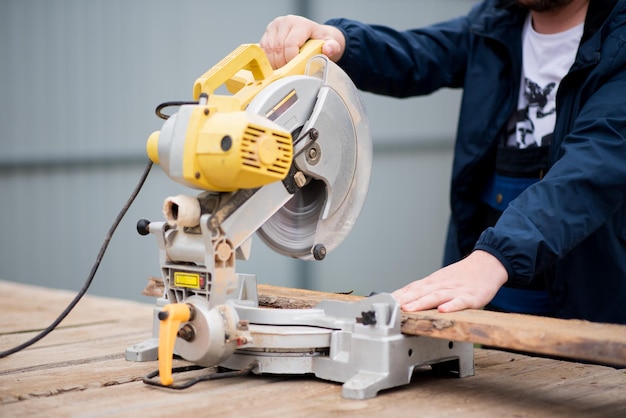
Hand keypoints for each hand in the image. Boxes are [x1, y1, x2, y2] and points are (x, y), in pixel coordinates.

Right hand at [260, 15, 345, 68]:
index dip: (291, 59)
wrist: (313, 35)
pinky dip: (268, 61)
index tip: (296, 68)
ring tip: (284, 69)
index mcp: (300, 23)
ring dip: (274, 64)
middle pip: (277, 49)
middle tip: (290, 72)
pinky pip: (263, 51)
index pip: (290, 44)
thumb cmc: (320, 40)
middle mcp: (285, 22)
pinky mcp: (266, 34)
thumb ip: (332, 47)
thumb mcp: (330, 43)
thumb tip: (328, 50)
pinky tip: (277, 65)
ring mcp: (274, 27)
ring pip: (268, 51)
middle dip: (283, 64)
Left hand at [392, 250, 507, 312]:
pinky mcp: (471, 297)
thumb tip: (403, 298)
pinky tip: (443, 310)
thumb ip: (423, 290)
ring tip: (410, 309)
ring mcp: (455, 291)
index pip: (412, 288)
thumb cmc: (461, 276)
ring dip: (422, 303)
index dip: (398, 296)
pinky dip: (451, 306)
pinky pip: (460, 302)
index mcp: (433, 282)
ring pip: (436, 296)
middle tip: (392, 307)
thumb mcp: (440, 280)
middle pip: (420, 292)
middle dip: (405, 300)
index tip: (384, 303)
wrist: (486, 264)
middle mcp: (441, 285)